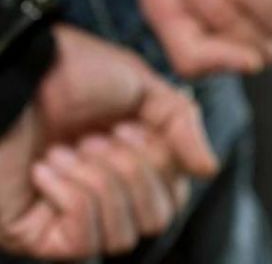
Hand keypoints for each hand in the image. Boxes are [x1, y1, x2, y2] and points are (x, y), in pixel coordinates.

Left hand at [0, 25, 215, 259]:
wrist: (18, 72)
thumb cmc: (70, 72)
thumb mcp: (143, 86)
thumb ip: (183, 125)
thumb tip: (209, 168)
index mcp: (132, 162)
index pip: (173, 195)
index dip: (162, 165)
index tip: (132, 127)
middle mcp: (106, 193)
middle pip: (156, 220)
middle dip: (133, 172)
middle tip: (101, 137)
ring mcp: (71, 218)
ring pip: (123, 237)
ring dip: (101, 182)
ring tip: (73, 149)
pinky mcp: (38, 235)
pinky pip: (81, 242)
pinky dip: (72, 196)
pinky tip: (49, 166)